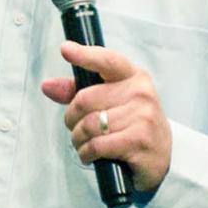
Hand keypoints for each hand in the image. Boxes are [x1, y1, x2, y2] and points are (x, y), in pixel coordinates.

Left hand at [39, 42, 172, 191]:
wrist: (160, 158)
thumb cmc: (130, 126)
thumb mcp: (108, 104)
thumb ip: (78, 93)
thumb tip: (47, 85)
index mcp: (134, 77)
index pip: (108, 61)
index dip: (85, 55)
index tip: (65, 49)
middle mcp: (141, 93)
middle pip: (84, 99)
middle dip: (71, 119)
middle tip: (78, 129)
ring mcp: (143, 117)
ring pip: (88, 125)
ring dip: (78, 139)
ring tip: (85, 144)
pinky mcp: (140, 141)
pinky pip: (96, 145)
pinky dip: (85, 153)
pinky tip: (90, 155)